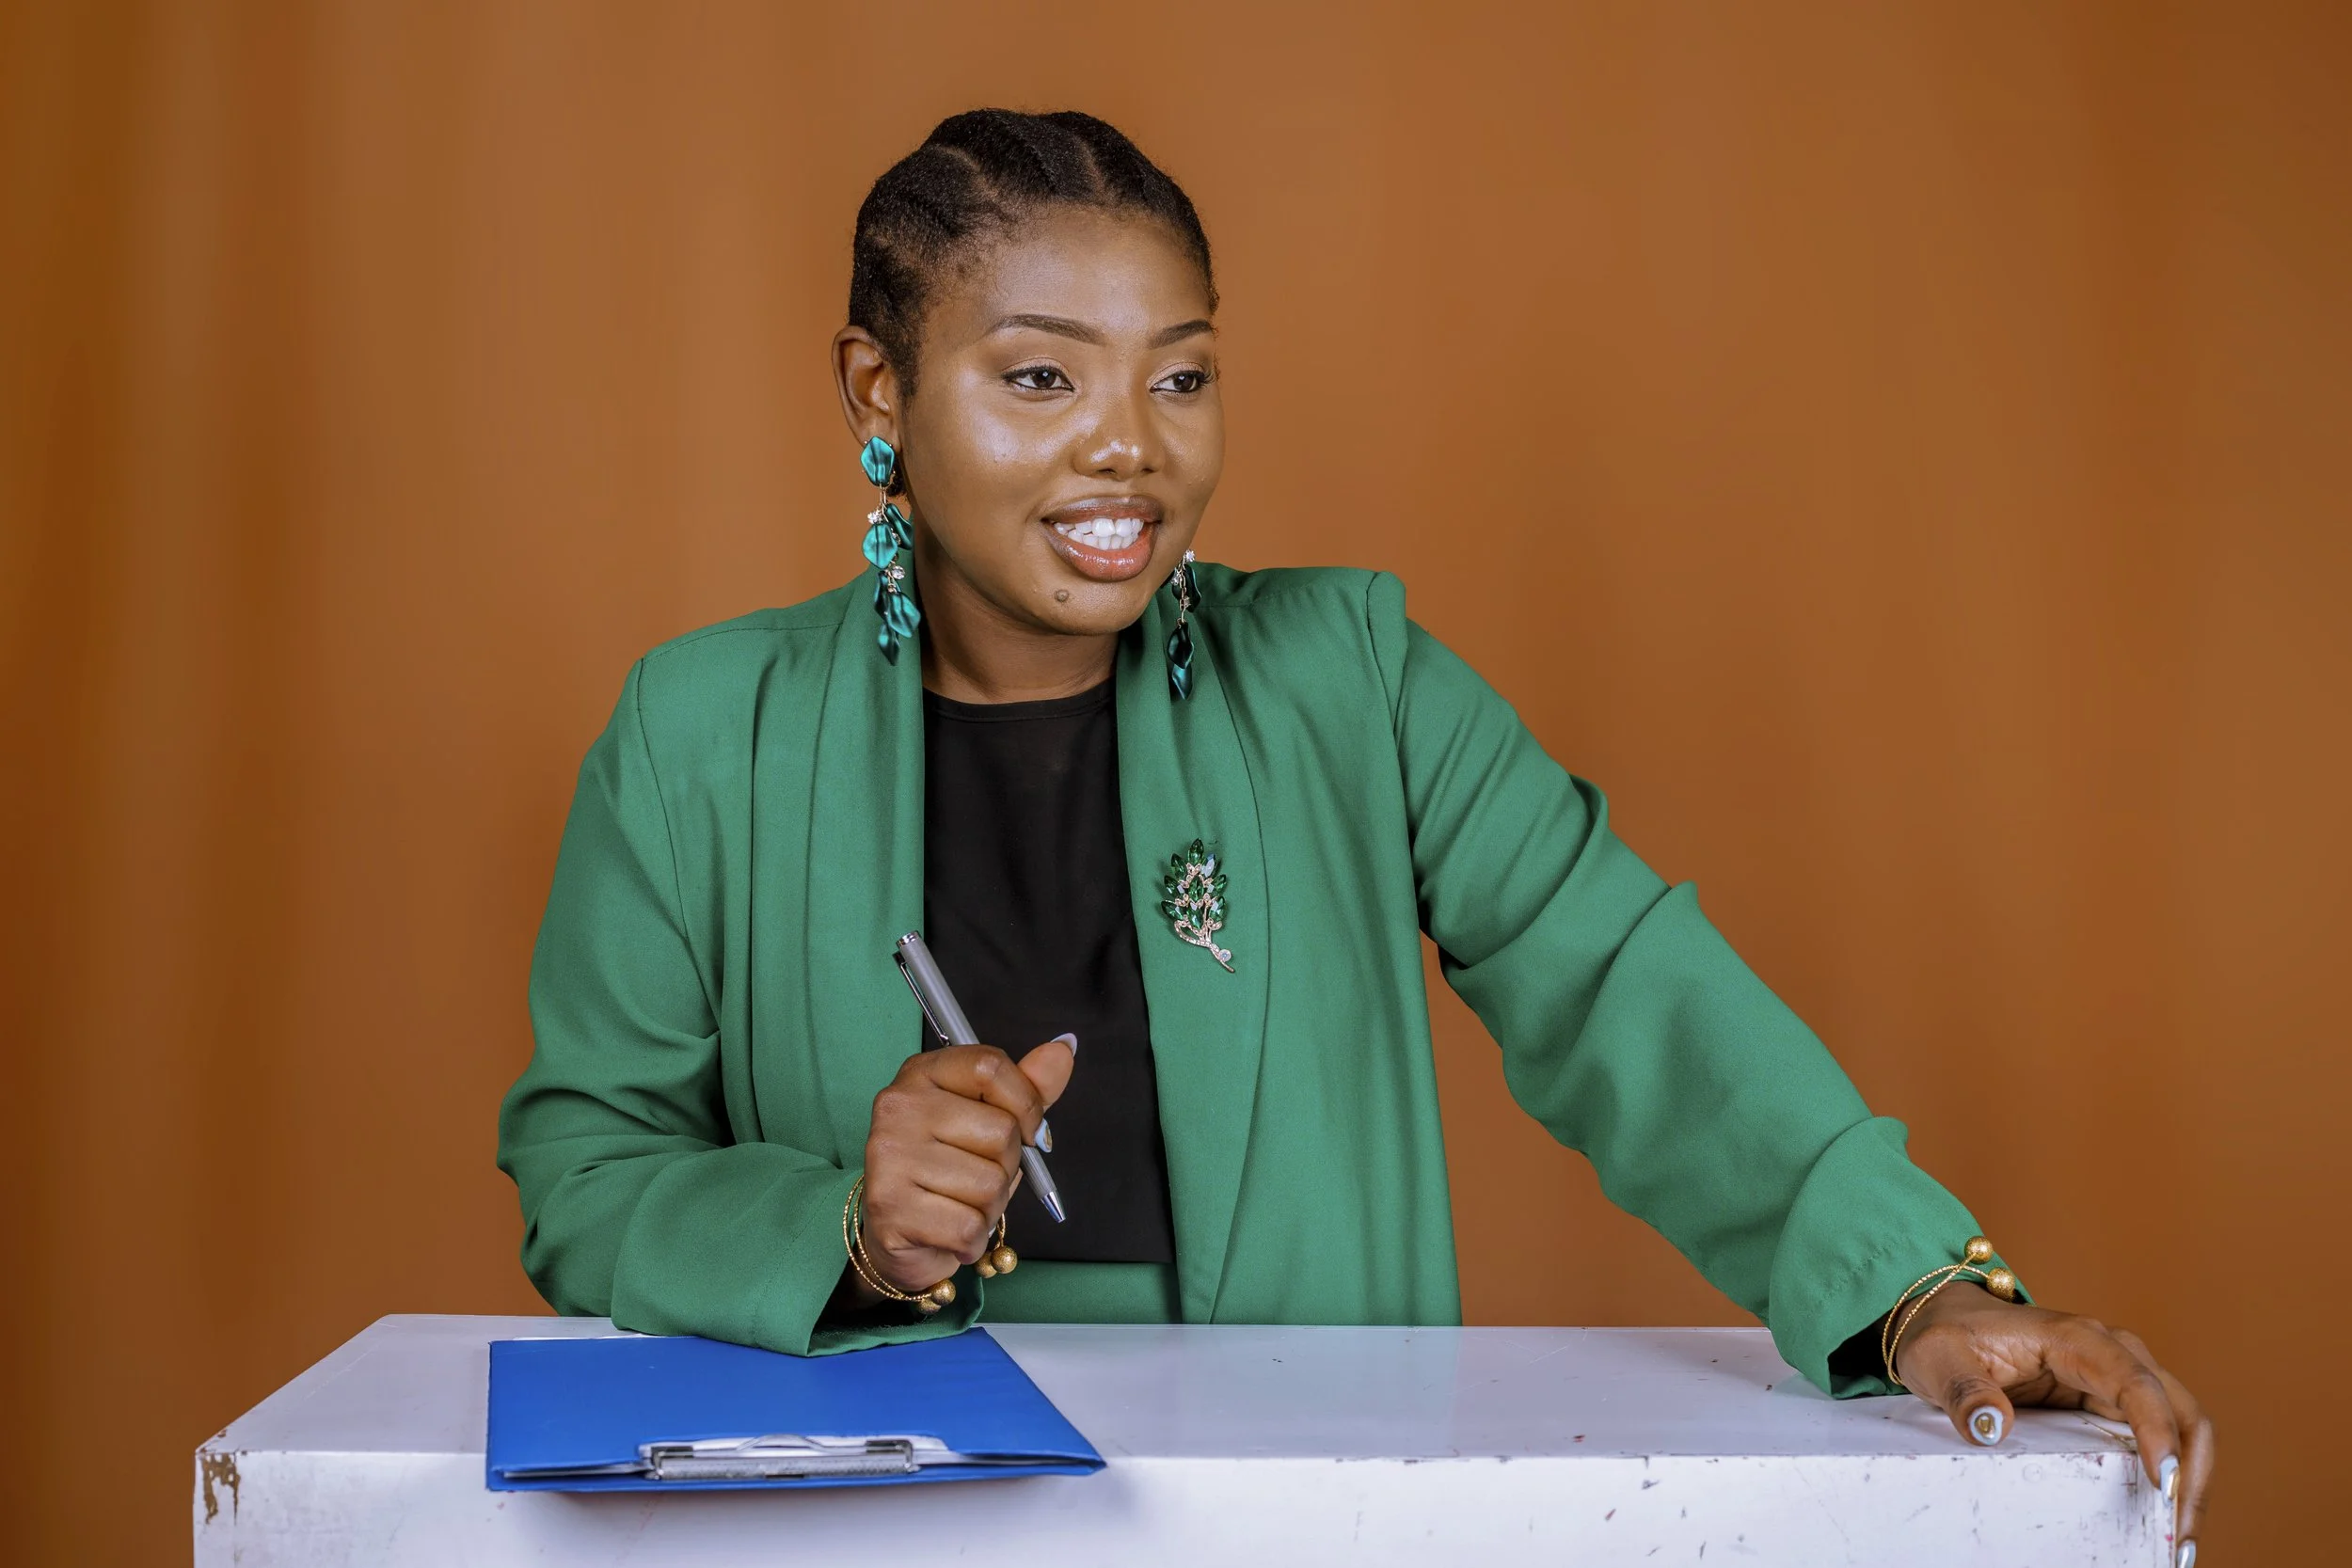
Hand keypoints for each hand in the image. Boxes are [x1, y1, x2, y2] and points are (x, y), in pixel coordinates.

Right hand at [852, 1038, 1075, 1300]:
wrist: (902, 1236)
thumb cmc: (951, 1172)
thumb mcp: (990, 1120)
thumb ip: (1028, 1087)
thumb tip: (1064, 1048)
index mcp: (922, 1073)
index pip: (990, 1067)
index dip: (1025, 1104)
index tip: (1026, 1130)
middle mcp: (898, 1106)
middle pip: (1000, 1132)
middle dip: (1006, 1167)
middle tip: (976, 1178)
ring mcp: (889, 1156)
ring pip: (989, 1185)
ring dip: (989, 1208)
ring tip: (961, 1206)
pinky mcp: (889, 1207)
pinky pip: (968, 1226)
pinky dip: (971, 1240)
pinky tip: (949, 1232)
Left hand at [1895, 1283, 2213, 1564]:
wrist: (1946, 1322)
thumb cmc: (1945, 1335)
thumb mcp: (1937, 1358)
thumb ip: (1962, 1389)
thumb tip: (1992, 1426)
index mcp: (2076, 1338)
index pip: (2134, 1382)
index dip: (2157, 1430)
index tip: (2163, 1484)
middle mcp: (2112, 1355)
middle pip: (2180, 1410)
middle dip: (2190, 1475)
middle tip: (2177, 1539)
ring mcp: (2117, 1380)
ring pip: (2182, 1428)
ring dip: (2190, 1485)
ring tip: (2178, 1545)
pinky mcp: (2112, 1405)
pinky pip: (2159, 1439)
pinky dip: (2172, 1480)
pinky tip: (2162, 1522)